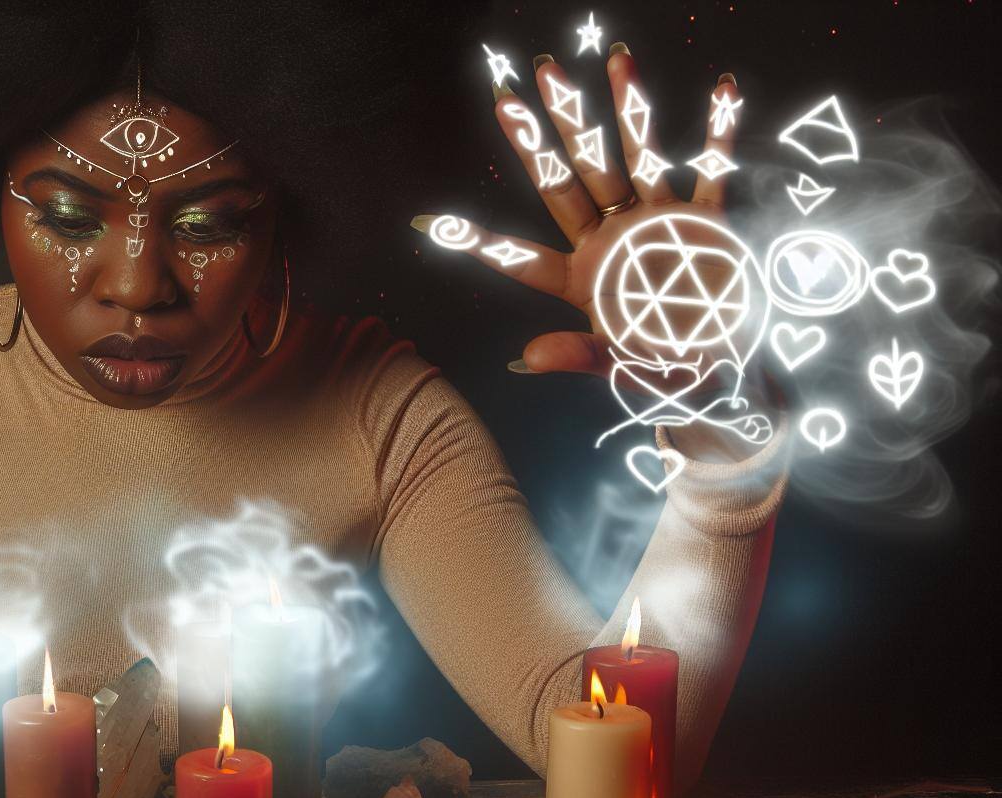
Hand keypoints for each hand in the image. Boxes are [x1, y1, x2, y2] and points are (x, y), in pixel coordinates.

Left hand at [416, 46, 743, 378]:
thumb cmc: (671, 380)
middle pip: (568, 182)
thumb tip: (524, 360)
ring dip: (624, 108)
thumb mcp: (625, 374)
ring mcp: (658, 226)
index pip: (519, 259)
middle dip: (544, 134)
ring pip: (634, 157)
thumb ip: (579, 360)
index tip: (426, 223)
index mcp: (582, 282)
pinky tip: (720, 88)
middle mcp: (611, 243)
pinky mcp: (707, 223)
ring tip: (610, 58)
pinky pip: (713, 171)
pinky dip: (720, 132)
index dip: (475, 243)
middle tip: (513, 89)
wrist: (732, 378)